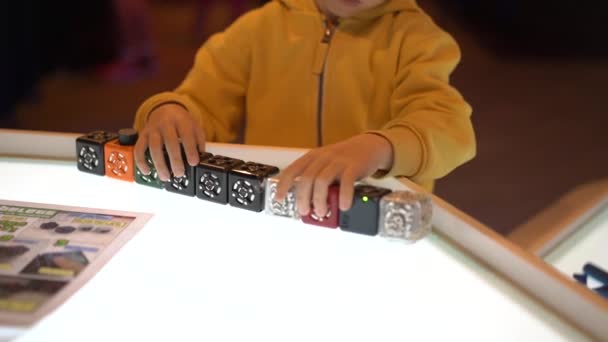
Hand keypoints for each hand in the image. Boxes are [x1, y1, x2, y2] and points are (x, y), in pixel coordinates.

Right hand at [134, 103, 205, 180]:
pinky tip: (147, 171)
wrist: (165, 109)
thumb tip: (200, 158)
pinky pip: (139, 148)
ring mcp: (153, 129)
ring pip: (154, 146)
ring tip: (165, 177)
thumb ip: (199, 141)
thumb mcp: (195, 127)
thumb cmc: (182, 122)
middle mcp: (166, 123)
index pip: (186, 135)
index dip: (190, 150)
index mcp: (181, 120)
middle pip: (169, 142)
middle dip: (175, 160)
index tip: (193, 163)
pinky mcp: (143, 135)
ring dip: (159, 164)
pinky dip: (141, 161)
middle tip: (179, 173)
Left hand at [275, 133, 392, 217]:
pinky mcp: (354, 167)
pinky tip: (343, 206)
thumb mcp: (325, 164)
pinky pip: (346, 183)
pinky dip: (343, 196)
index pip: (292, 170)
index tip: (279, 198)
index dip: (283, 185)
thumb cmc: (344, 159)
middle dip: (303, 198)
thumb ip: (315, 179)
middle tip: (305, 211)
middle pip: (306, 179)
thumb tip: (307, 203)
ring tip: (322, 212)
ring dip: (319, 200)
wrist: (368, 146)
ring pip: (322, 181)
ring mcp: (338, 161)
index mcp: (312, 157)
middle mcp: (323, 158)